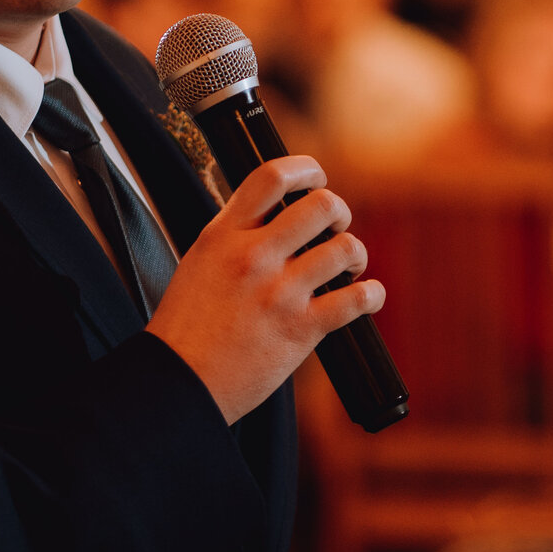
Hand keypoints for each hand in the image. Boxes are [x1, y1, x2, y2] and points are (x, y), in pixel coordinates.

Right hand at [145, 157, 385, 423]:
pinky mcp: (301, 329)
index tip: (317, 178)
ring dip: (355, 255)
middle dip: (339, 212)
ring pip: (345, 248)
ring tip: (348, 267)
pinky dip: (372, 295)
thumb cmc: (187, 327)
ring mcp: (279, 292)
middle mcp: (253, 257)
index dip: (306, 169)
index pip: (272, 177)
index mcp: (223, 236)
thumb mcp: (200, 262)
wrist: (180, 382)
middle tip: (335, 229)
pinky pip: (357, 299)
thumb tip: (276, 213)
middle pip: (321, 205)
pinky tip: (367, 296)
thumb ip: (236, 234)